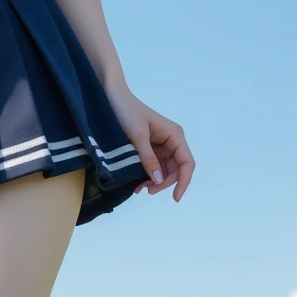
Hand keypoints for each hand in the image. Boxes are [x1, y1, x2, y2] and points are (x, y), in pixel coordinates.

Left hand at [104, 84, 194, 202]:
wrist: (110, 97)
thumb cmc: (126, 111)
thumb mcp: (137, 135)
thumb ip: (148, 158)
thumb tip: (159, 179)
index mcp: (174, 135)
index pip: (186, 163)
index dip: (184, 181)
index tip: (175, 198)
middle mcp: (171, 141)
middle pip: (175, 170)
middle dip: (164, 183)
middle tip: (147, 191)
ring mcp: (160, 146)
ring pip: (164, 171)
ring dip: (154, 182)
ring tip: (139, 188)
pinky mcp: (148, 149)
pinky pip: (153, 166)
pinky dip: (147, 176)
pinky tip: (137, 183)